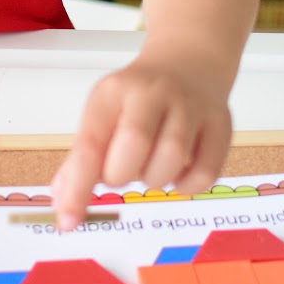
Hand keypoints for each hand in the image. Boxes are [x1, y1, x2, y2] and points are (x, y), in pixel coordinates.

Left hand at [50, 56, 232, 229]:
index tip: (68, 220)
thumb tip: (63, 202)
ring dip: (155, 179)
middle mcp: (153, 93)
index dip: (78, 187)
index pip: (90, 143)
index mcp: (114, 92)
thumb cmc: (138, 99)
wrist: (189, 62)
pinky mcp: (221, 123)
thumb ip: (83, 158)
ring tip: (151, 165)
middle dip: (122, 174)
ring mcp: (190, 106)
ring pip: (172, 160)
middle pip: (134, 145)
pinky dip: (187, 185)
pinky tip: (178, 171)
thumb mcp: (104, 114)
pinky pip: (205, 173)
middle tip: (123, 170)